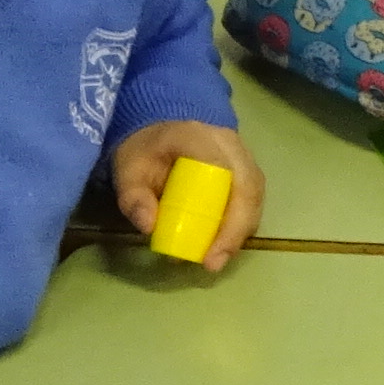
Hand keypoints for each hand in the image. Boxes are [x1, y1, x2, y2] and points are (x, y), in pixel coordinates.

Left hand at [111, 119, 264, 272]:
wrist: (165, 121)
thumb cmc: (148, 146)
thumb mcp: (128, 166)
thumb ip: (133, 195)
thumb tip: (149, 227)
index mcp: (202, 139)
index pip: (222, 173)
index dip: (221, 215)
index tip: (208, 252)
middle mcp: (233, 147)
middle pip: (248, 192)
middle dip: (234, 233)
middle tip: (212, 264)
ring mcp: (245, 158)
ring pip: (254, 199)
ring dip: (238, 233)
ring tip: (215, 260)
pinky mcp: (248, 171)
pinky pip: (251, 201)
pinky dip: (238, 225)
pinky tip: (221, 245)